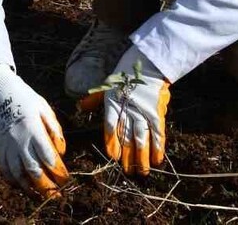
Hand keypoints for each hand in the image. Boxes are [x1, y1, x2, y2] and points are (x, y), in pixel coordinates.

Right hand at [0, 65, 69, 197]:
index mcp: (34, 130)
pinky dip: (13, 180)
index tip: (65, 179)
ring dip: (30, 188)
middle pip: (34, 171)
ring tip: (40, 195)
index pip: (49, 158)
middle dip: (47, 186)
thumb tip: (61, 152)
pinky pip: (4, 168)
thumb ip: (55, 130)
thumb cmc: (24, 98)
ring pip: (18, 174)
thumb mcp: (44, 108)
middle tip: (56, 194)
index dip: (59, 172)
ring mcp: (6, 145)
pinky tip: (21, 185)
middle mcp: (19, 141)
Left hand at [78, 45, 169, 176]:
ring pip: (142, 138)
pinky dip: (158, 148)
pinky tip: (157, 160)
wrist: (147, 65)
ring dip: (142, 157)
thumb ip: (94, 99)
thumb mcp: (105, 86)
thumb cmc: (123, 76)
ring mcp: (144, 112)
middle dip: (127, 156)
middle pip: (127, 136)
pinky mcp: (157, 114)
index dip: (111, 141)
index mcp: (114, 103)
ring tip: (141, 172)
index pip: (111, 125)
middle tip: (127, 172)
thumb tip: (79, 107)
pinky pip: (158, 133)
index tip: (112, 156)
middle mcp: (128, 110)